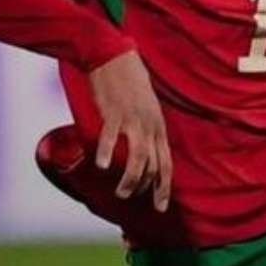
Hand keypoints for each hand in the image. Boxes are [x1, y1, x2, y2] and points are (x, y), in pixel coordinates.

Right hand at [88, 50, 172, 211]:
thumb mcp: (146, 109)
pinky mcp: (114, 112)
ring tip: (121, 193)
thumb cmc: (129, 84)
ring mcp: (133, 120)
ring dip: (130, 179)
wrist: (115, 57)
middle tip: (129, 198)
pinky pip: (111, 136)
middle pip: (154, 165)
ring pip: (138, 157)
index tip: (161, 207)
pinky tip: (99, 165)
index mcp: (158, 127)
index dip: (164, 188)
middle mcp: (150, 126)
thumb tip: (143, 154)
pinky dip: (106, 152)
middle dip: (144, 187)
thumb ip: (146, 131)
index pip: (166, 164)